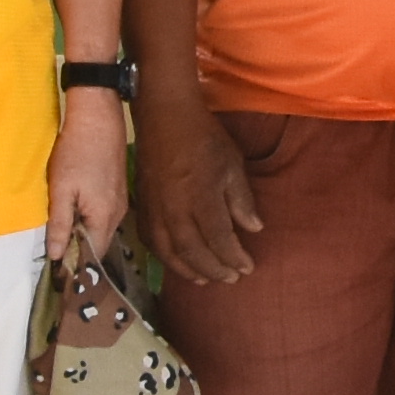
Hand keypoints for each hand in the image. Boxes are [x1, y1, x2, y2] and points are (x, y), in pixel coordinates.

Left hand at [48, 96, 132, 265]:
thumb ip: (59, 224)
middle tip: (55, 257)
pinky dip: (90, 223)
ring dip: (84, 237)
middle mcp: (117, 214)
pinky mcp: (118, 191)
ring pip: (102, 231)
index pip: (92, 255)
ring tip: (62, 238)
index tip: (57, 274)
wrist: (98, 119)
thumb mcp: (61, 189)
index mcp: (103, 218)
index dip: (75, 266)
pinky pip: (105, 217)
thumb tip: (57, 255)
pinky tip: (75, 215)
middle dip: (79, 253)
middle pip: (99, 245)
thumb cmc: (76, 152)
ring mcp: (120, 202)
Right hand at [140, 94, 262, 288]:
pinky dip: (164, 256)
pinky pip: (150, 240)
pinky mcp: (141, 206)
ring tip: (205, 279)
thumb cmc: (203, 137)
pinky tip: (176, 261)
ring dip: (188, 270)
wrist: (164, 116)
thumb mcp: (231, 163)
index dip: (234, 258)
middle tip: (231, 278)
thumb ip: (241, 199)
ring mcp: (155, 209)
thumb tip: (254, 229)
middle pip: (193, 252)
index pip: (219, 239)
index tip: (248, 268)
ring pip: (169, 251)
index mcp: (200, 198)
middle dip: (214, 269)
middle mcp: (175, 209)